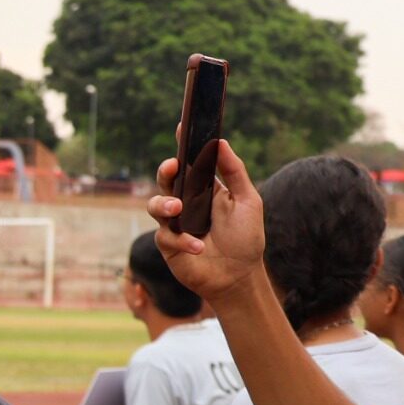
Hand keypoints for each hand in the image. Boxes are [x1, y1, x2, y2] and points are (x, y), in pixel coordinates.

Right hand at [144, 139, 265, 302]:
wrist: (239, 277)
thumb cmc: (246, 239)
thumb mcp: (248, 201)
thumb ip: (235, 172)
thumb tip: (221, 142)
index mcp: (204, 189)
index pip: (190, 163)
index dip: (183, 145)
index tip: (181, 127)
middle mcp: (186, 203)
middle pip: (165, 180)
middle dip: (165, 171)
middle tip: (172, 167)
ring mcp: (174, 224)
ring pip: (155, 205)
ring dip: (163, 205)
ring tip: (177, 210)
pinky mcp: (168, 245)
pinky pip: (166, 236)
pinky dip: (183, 240)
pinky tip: (199, 246)